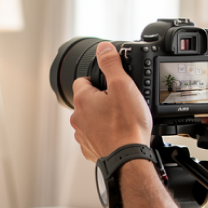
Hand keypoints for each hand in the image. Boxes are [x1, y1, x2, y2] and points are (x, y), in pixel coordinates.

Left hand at [69, 42, 152, 160]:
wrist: (129, 159)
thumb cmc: (127, 126)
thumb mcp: (123, 86)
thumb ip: (111, 64)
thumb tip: (103, 48)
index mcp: (83, 100)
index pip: (82, 81)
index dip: (96, 80)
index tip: (109, 84)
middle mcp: (78, 118)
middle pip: (86, 101)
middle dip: (100, 100)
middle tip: (120, 103)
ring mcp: (82, 135)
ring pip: (90, 120)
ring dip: (101, 118)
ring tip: (121, 120)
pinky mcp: (90, 149)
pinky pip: (95, 137)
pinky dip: (104, 135)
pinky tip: (118, 135)